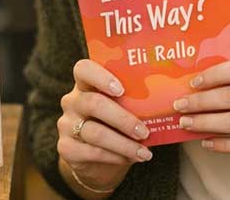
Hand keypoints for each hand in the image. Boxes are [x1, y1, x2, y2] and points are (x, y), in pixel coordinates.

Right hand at [57, 59, 152, 193]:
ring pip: (95, 132)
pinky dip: (115, 156)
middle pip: (94, 103)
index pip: (84, 69)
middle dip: (123, 119)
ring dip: (124, 144)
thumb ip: (133, 102)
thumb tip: (164, 101)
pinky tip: (130, 159)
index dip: (101, 77)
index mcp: (86, 84)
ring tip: (144, 152)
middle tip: (144, 132)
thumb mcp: (122, 110)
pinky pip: (92, 152)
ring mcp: (66, 125)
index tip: (121, 89)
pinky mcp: (66, 148)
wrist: (97, 159)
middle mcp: (72, 101)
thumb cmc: (115, 126)